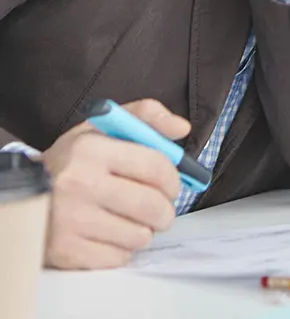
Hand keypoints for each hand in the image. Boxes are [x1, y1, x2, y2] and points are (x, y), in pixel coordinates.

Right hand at [40, 99, 189, 268]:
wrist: (24, 193)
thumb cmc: (72, 160)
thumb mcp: (102, 126)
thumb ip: (146, 116)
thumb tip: (181, 127)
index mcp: (92, 150)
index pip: (156, 167)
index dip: (174, 179)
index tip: (171, 186)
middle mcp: (80, 184)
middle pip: (152, 206)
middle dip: (165, 210)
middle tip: (160, 209)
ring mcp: (70, 220)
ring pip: (139, 235)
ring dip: (144, 230)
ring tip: (131, 220)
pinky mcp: (65, 251)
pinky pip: (118, 257)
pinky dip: (122, 248)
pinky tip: (110, 234)